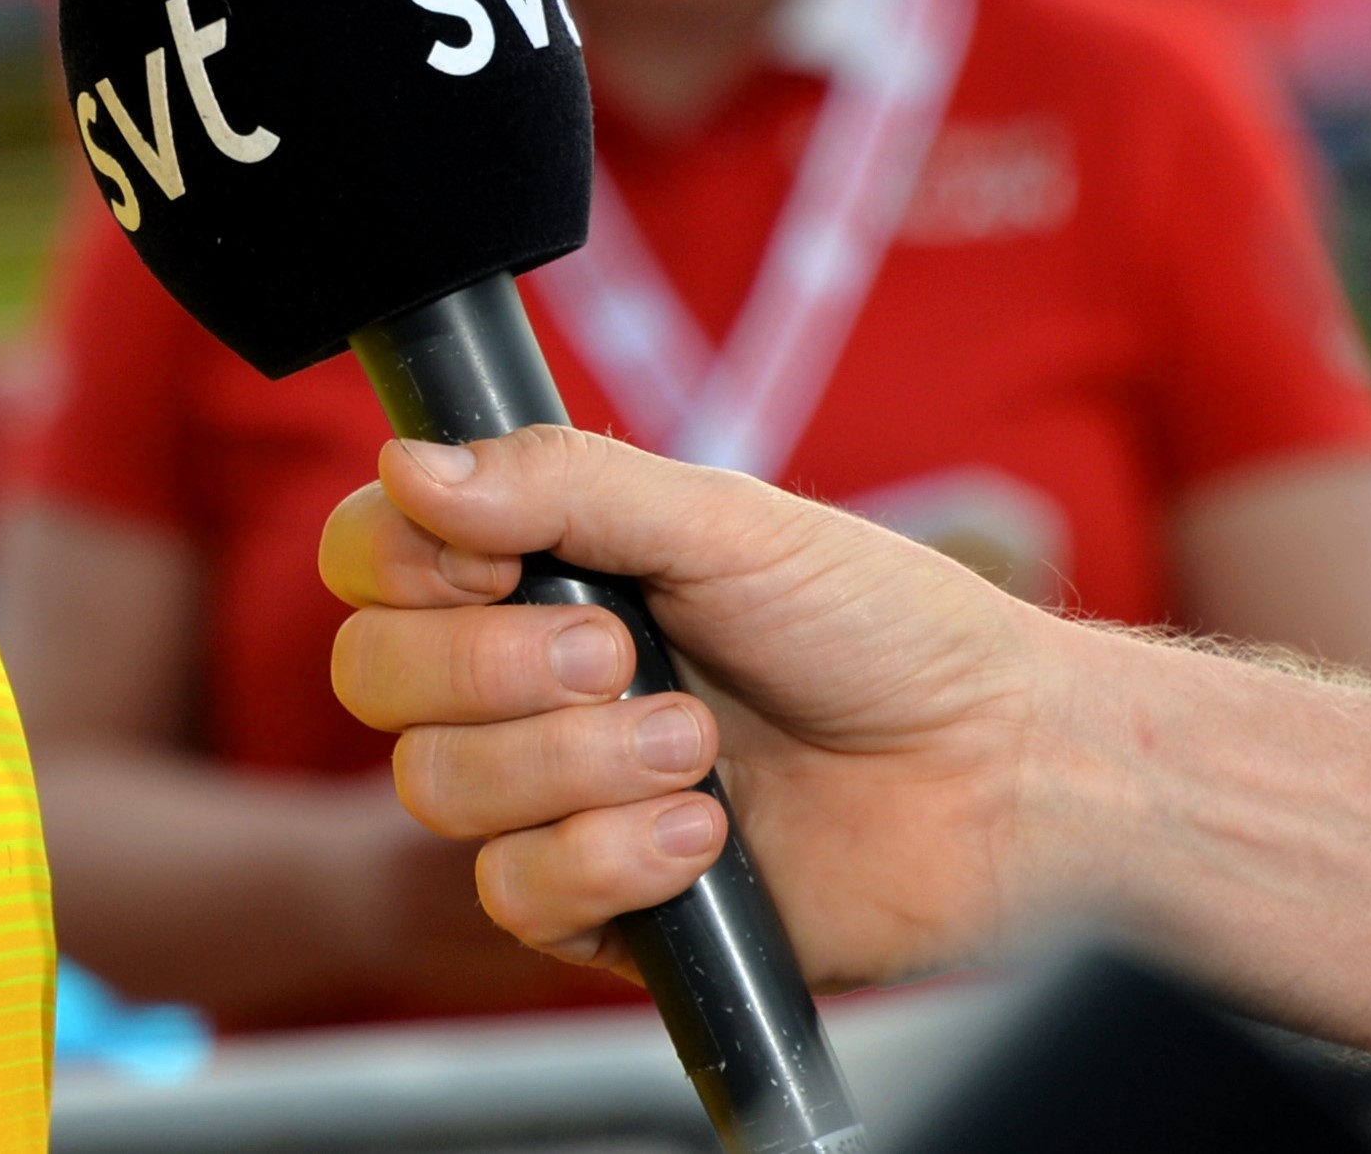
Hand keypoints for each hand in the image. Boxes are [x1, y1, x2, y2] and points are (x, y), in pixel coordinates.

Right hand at [318, 427, 1061, 989]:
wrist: (1001, 776)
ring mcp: (550, 795)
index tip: (501, 561)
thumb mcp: (722, 521)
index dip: (406, 563)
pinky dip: (608, 860)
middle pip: (376, 678)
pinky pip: (514, 893)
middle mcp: (521, 681)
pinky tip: (706, 837)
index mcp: (535, 573)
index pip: (370, 559)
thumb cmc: (883, 632)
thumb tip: (411, 467)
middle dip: (497, 668)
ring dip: (574, 766)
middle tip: (629, 657)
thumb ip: (561, 484)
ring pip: (438, 786)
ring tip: (700, 750)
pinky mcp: (595, 903)